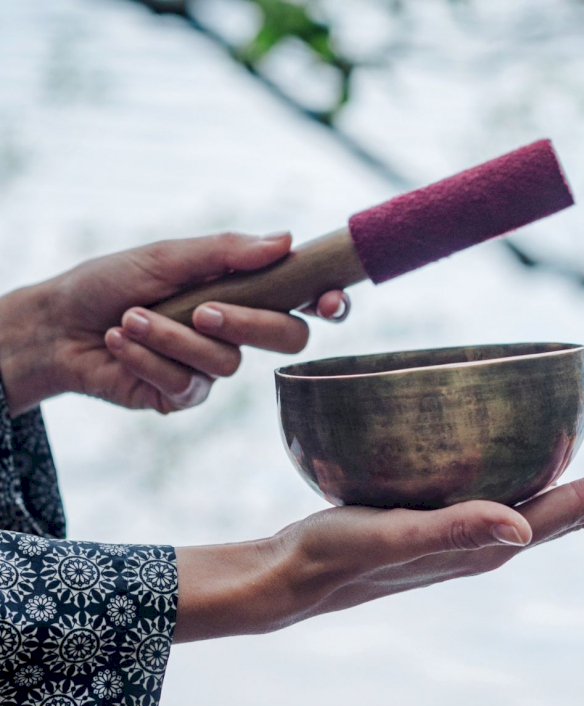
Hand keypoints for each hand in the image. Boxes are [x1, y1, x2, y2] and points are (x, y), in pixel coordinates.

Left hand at [0, 232, 349, 416]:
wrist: (60, 324)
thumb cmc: (113, 281)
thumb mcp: (169, 256)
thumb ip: (227, 252)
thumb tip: (286, 240)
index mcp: (242, 291)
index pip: (303, 300)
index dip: (329, 302)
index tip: (330, 300)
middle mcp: (236, 330)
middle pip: (287, 338)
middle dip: (250, 324)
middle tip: (205, 310)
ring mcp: (213, 365)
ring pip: (227, 362)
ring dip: (173, 337)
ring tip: (131, 318)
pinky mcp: (185, 395)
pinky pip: (188, 384)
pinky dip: (149, 358)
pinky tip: (121, 343)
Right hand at [173, 457, 583, 641]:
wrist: (296, 575)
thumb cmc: (333, 556)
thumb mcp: (386, 539)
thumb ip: (450, 533)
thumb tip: (523, 530)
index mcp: (486, 545)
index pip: (571, 513)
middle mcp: (488, 542)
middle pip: (575, 515)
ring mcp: (468, 535)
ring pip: (550, 511)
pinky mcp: (444, 521)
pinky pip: (514, 501)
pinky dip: (544, 490)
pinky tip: (539, 480)